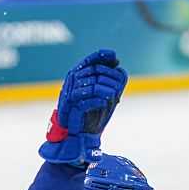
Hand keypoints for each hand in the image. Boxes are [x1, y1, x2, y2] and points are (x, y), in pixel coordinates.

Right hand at [40, 49, 127, 165]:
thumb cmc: (90, 112)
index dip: (101, 56)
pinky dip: (97, 101)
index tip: (115, 57)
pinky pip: (85, 101)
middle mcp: (71, 82)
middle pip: (92, 71)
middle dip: (108, 78)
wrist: (78, 133)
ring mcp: (70, 94)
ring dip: (105, 90)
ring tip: (114, 95)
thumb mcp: (101, 93)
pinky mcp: (70, 108)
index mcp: (78, 75)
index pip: (90, 59)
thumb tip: (117, 62)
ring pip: (90, 85)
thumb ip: (107, 78)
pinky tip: (105, 103)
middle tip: (118, 86)